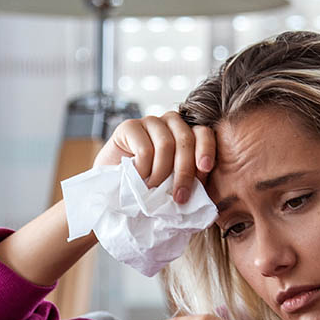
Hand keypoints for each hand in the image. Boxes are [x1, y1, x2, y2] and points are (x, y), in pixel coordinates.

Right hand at [94, 111, 215, 203]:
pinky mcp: (129, 126)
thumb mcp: (175, 183)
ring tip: (153, 188)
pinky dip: (144, 169)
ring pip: (166, 144)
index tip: (205, 169)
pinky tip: (138, 178)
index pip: (203, 133)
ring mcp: (149, 122)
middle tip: (179, 197)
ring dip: (160, 173)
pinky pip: (145, 148)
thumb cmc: (148, 188)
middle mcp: (170, 122)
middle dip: (184, 172)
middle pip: (185, 139)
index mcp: (187, 133)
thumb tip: (206, 183)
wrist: (114, 189)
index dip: (206, 149)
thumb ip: (190, 178)